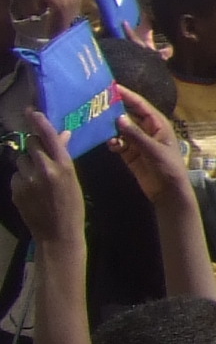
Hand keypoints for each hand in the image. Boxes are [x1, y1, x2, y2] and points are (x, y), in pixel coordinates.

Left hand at [8, 116, 83, 246]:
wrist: (57, 234)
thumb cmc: (72, 206)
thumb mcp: (73, 179)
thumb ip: (63, 156)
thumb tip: (61, 134)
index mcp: (63, 165)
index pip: (47, 135)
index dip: (38, 120)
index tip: (31, 110)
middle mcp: (43, 169)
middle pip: (30, 144)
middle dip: (33, 145)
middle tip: (40, 155)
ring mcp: (27, 180)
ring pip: (21, 159)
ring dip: (27, 164)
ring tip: (37, 178)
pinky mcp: (15, 190)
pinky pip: (16, 175)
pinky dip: (22, 178)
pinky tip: (31, 191)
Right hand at [108, 88, 193, 210]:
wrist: (168, 191)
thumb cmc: (167, 167)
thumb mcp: (153, 150)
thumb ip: (135, 135)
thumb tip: (118, 117)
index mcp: (158, 124)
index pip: (140, 105)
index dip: (127, 95)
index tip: (111, 87)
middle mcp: (146, 130)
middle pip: (128, 114)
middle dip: (114, 109)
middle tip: (95, 103)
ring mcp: (137, 142)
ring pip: (120, 129)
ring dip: (110, 127)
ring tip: (96, 123)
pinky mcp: (130, 154)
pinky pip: (118, 143)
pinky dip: (113, 143)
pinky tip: (111, 145)